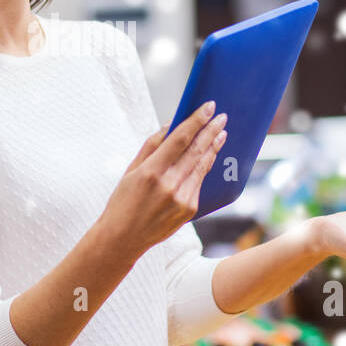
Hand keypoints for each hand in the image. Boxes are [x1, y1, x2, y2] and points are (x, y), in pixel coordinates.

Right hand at [98, 100, 227, 260]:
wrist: (123, 238)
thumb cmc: (123, 200)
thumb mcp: (130, 170)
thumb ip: (152, 146)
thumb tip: (170, 125)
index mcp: (151, 172)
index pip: (179, 140)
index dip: (196, 121)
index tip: (208, 107)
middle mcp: (169, 185)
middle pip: (196, 151)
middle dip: (210, 131)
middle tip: (221, 117)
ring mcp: (182, 199)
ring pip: (202, 166)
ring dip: (213, 147)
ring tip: (221, 133)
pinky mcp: (189, 209)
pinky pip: (199, 182)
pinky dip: (204, 167)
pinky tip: (208, 155)